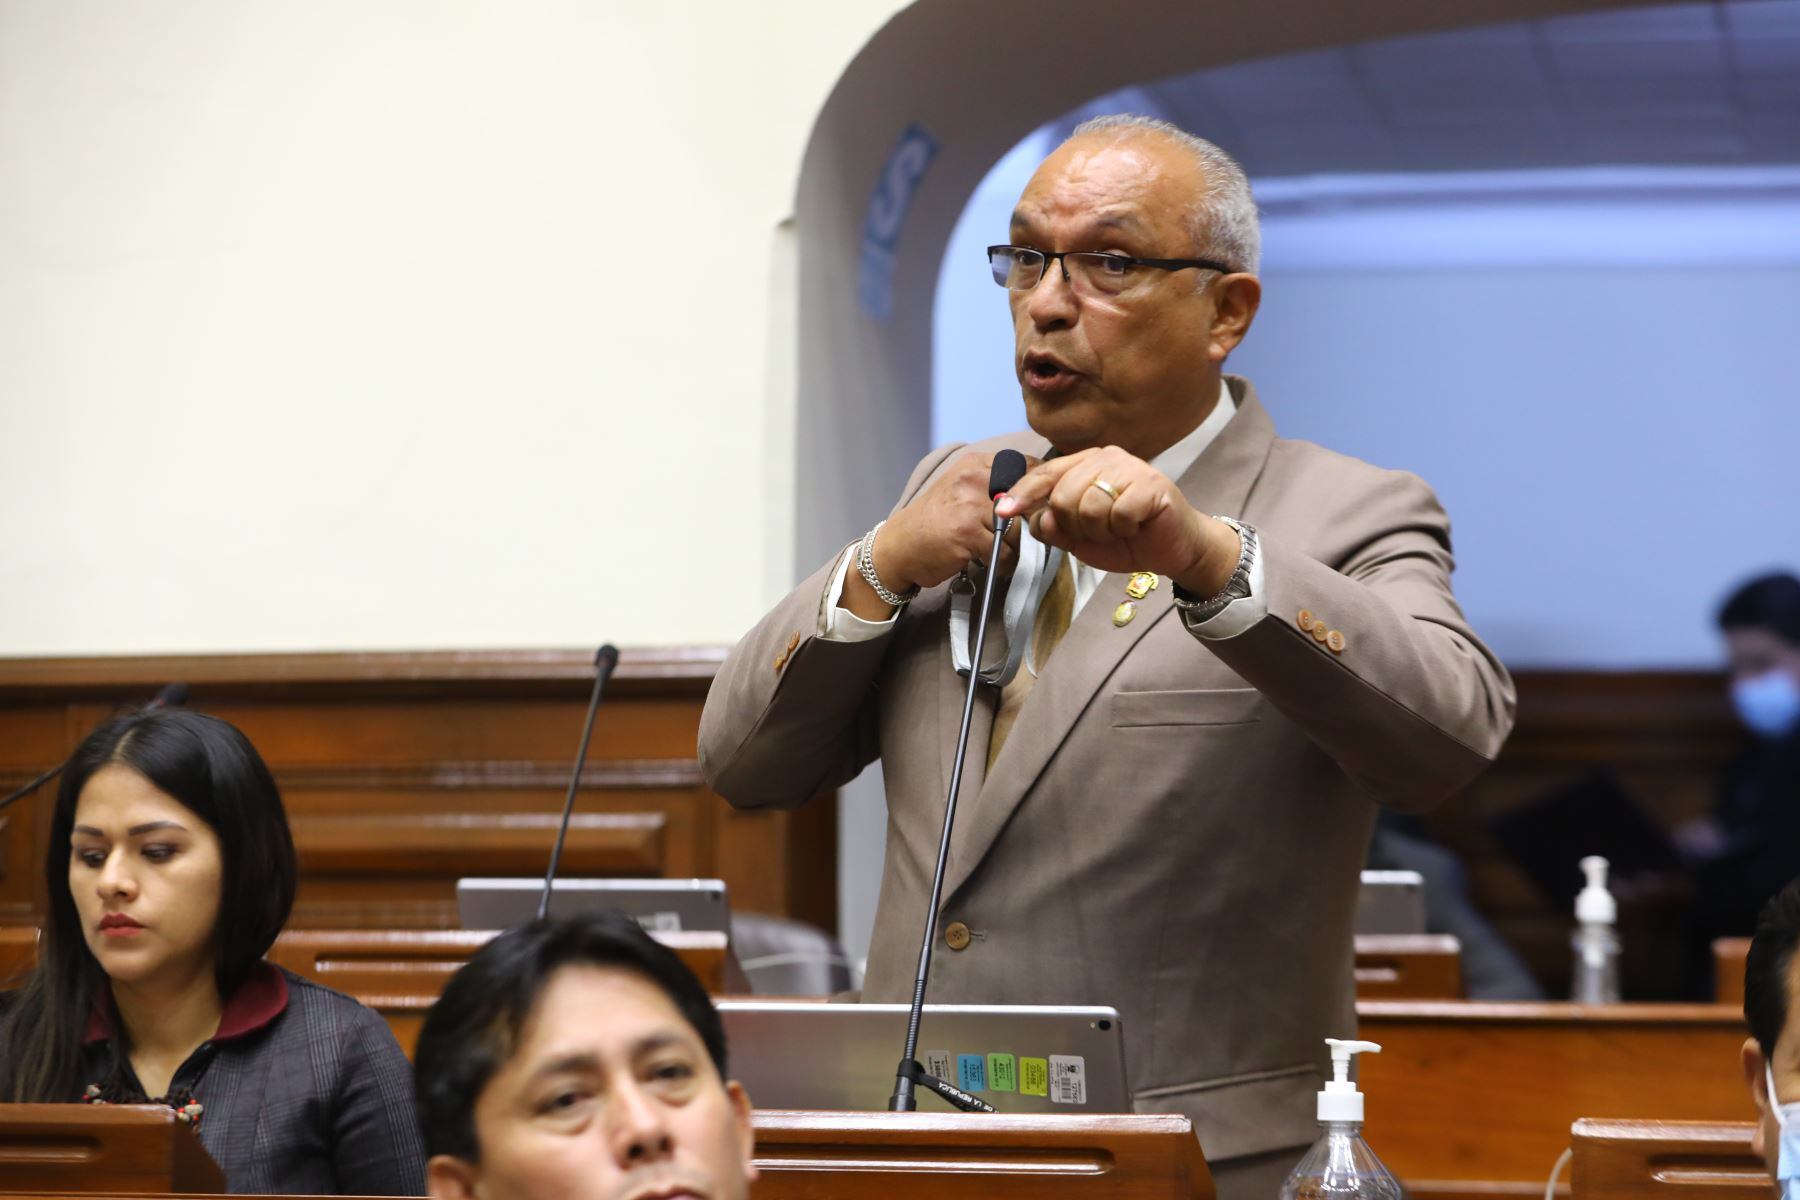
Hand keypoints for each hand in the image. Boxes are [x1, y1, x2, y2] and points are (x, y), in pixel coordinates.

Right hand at [839, 452, 1022, 619]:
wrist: (899, 547)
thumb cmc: (934, 522)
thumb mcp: (962, 489)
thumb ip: (996, 485)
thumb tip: (1041, 494)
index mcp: (976, 463)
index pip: (1028, 467)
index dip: (1038, 491)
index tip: (1034, 508)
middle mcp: (974, 478)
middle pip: (1028, 501)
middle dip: (1028, 524)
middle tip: (1014, 537)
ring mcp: (970, 505)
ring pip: (1019, 531)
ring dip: (1013, 547)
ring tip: (995, 551)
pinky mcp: (968, 532)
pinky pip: (1005, 553)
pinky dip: (1002, 565)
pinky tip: (988, 564)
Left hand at [994, 446, 1239, 593]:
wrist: (1173, 548)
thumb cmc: (1127, 538)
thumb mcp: (1079, 538)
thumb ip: (1054, 527)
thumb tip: (1035, 518)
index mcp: (1084, 464)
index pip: (1044, 474)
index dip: (1022, 494)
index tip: (1003, 511)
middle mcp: (1105, 458)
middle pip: (1062, 494)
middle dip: (1075, 525)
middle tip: (1099, 531)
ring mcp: (1130, 467)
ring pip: (1088, 504)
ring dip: (1101, 529)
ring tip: (1119, 528)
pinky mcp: (1151, 483)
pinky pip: (1118, 512)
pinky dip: (1124, 528)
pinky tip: (1136, 525)